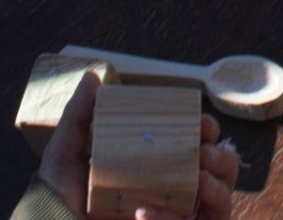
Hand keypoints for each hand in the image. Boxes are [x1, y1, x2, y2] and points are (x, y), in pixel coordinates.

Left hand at [40, 74, 240, 219]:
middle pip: (222, 173)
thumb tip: (92, 76)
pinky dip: (172, 219)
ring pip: (222, 203)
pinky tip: (144, 211)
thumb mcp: (67, 152)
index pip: (199, 145)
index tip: (201, 122)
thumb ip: (80, 115)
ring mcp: (176, 218)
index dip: (207, 132)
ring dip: (218, 187)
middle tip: (203, 150)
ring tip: (198, 177)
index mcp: (159, 167)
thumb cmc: (59, 195)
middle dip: (223, 158)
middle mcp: (174, 193)